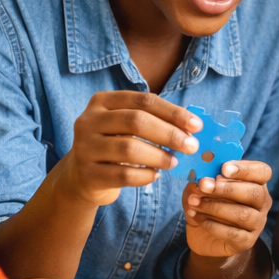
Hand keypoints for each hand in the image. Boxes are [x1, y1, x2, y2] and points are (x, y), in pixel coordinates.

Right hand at [53, 92, 200, 205]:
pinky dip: (145, 176)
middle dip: (169, 134)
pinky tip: (154, 175)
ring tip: (173, 162)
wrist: (81, 177)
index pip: (143, 101)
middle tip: (191, 146)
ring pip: (129, 149)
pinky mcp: (87, 174)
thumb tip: (192, 128)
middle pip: (136, 121)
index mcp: (102, 101)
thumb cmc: (113, 146)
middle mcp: (88, 121)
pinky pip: (124, 175)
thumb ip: (153, 121)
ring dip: (159, 156)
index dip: (173, 112)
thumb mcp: (126, 127)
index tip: (197, 126)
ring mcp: (84, 148)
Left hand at [184, 161, 271, 258]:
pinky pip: (233, 233)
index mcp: (256, 183)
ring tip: (194, 202)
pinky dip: (212, 225)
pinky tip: (196, 217)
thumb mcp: (202, 187)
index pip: (262, 172)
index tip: (224, 168)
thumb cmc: (207, 203)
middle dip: (228, 188)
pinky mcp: (246, 241)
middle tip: (204, 185)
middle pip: (255, 193)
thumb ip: (204, 180)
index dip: (245, 169)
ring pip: (243, 214)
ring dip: (215, 207)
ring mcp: (257, 223)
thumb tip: (202, 178)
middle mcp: (261, 203)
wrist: (202, 234)